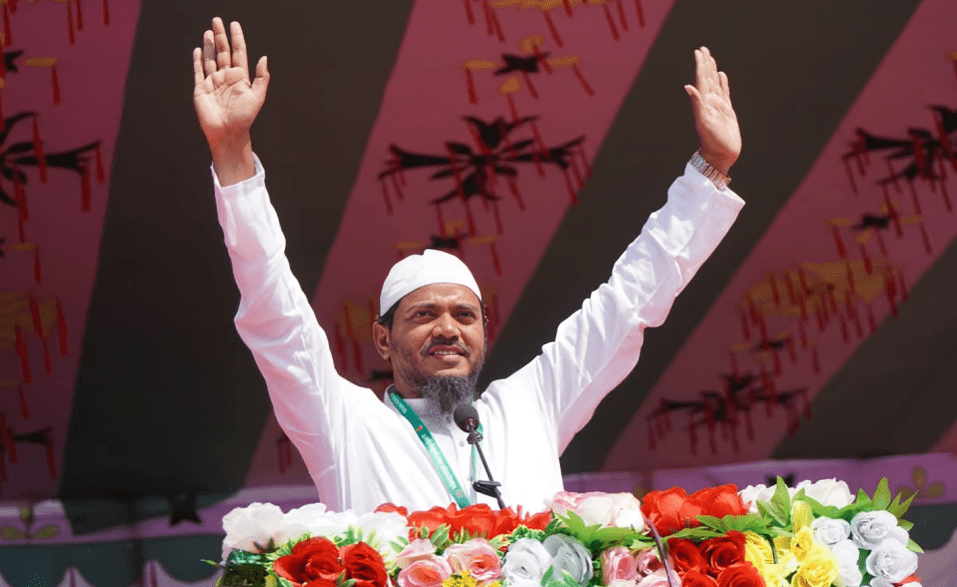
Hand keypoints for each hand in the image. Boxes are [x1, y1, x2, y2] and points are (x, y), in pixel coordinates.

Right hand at [193, 18, 268, 182]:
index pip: (238, 53)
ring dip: (209, 45)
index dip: (236, 38)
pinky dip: (198, 60)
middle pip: (223, 51)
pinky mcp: (201, 88)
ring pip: (211, 59)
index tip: (234, 24)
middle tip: (217, 20)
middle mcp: (226, 77)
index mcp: (240, 77)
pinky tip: (198, 50)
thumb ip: (262, 78)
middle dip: (220, 36)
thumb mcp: (257, 97)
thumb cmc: (244, 117)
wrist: (227, 132)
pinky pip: (199, 71)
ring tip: (209, 31)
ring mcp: (213, 82)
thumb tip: (264, 57)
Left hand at [684, 47, 739, 175]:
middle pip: (707, 78)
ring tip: (711, 59)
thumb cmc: (712, 141)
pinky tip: (722, 76)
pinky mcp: (727, 111)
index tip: (699, 52)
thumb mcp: (703, 121)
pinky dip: (723, 83)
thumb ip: (697, 103)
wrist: (721, 155)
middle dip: (705, 64)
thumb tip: (688, 87)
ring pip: (715, 83)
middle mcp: (710, 102)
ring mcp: (718, 106)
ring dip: (713, 71)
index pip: (702, 79)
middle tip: (703, 49)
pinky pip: (725, 93)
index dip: (700, 65)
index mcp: (704, 102)